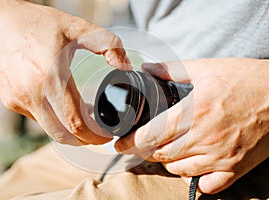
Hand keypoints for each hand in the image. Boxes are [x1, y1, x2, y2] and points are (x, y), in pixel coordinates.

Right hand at [0, 0, 130, 144]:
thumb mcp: (77, 27)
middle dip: (84, 140)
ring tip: (83, 118)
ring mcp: (17, 100)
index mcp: (49, 77)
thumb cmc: (35, 22)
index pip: (76, 123)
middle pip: (62, 135)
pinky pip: (36, 118)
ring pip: (49, 129)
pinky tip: (61, 105)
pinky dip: (53, 119)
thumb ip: (108, 45)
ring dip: (69, 131)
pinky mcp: (9, 100)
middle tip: (99, 134)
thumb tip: (126, 66)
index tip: (107, 136)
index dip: (95, 136)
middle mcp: (30, 94)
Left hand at [115, 58, 268, 193]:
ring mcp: (220, 156)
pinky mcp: (235, 167)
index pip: (150, 135)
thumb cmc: (246, 80)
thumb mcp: (207, 68)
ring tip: (168, 150)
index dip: (130, 141)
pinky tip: (193, 167)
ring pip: (179, 170)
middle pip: (161, 154)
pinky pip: (207, 185)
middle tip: (145, 143)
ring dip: (168, 162)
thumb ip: (173, 70)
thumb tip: (148, 69)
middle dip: (147, 150)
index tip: (120, 143)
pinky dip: (195, 179)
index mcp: (194, 112)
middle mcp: (204, 138)